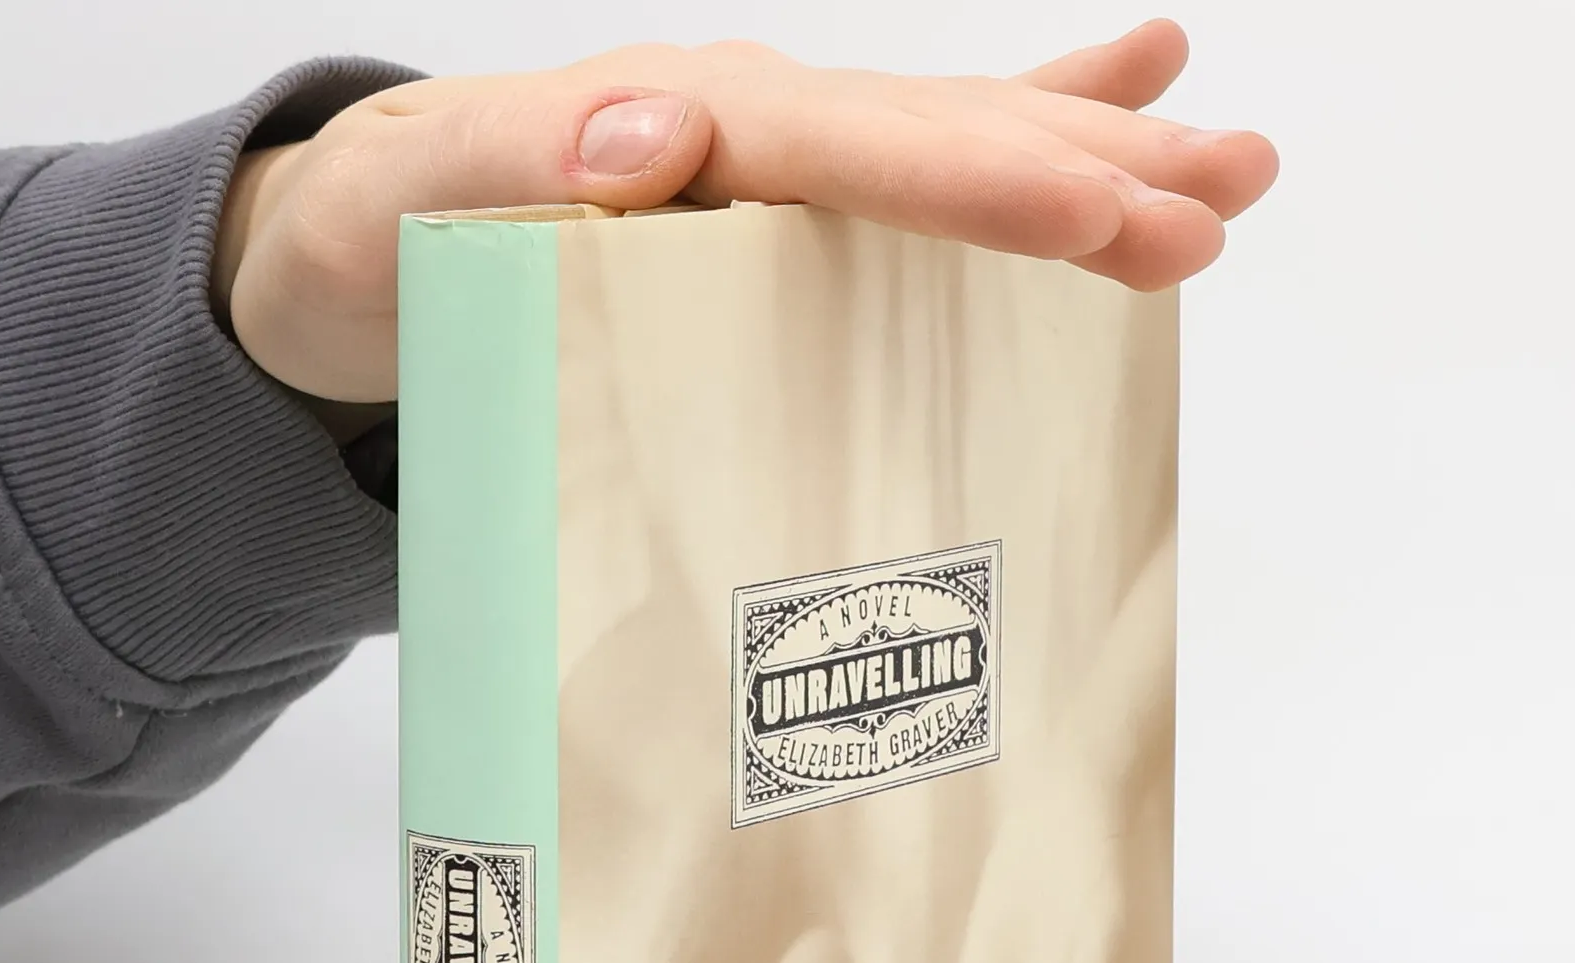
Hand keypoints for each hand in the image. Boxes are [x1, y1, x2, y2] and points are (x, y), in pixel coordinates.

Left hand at [212, 24, 1277, 403]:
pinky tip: (1125, 93)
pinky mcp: (775, 207)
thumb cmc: (376, 244)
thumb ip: (523, 167)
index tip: (1097, 222)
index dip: (981, 184)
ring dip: (1099, 150)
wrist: (342, 257)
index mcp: (681, 130)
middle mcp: (746, 130)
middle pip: (942, 139)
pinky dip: (1022, 128)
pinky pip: (917, 167)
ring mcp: (772, 162)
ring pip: (961, 143)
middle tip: (1217, 204)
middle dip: (1085, 174)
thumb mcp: (417, 204)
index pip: (855, 152)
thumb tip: (653, 147)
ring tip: (1232, 160)